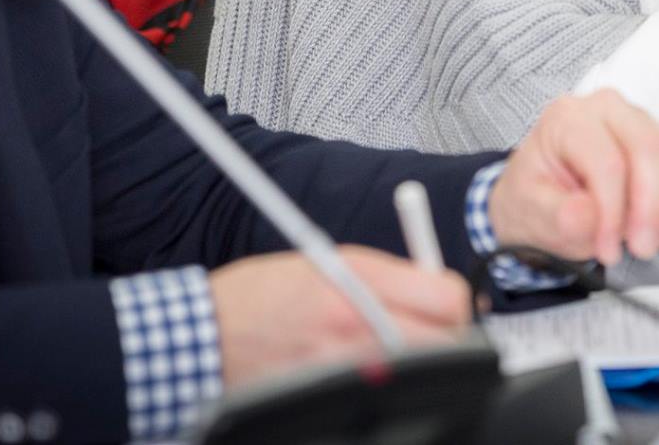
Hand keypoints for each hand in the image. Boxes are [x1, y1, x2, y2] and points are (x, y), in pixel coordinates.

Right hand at [207, 246, 470, 385]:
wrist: (203, 335)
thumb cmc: (257, 297)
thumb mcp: (327, 260)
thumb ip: (385, 274)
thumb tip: (433, 284)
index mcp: (359, 279)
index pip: (448, 296)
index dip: (455, 300)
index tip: (446, 304)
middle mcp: (358, 324)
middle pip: (447, 341)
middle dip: (446, 336)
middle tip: (430, 333)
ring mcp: (348, 367)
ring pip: (422, 372)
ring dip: (419, 362)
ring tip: (391, 351)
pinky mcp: (334, 399)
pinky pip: (386, 394)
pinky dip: (387, 385)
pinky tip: (366, 374)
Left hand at [489, 88, 658, 266]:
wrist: (544, 196)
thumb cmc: (537, 196)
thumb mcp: (530, 212)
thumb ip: (557, 215)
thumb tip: (586, 215)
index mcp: (567, 119)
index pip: (606, 162)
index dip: (613, 213)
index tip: (608, 249)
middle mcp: (607, 109)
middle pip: (650, 149)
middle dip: (651, 208)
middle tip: (639, 247)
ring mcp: (640, 120)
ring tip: (644, 241)